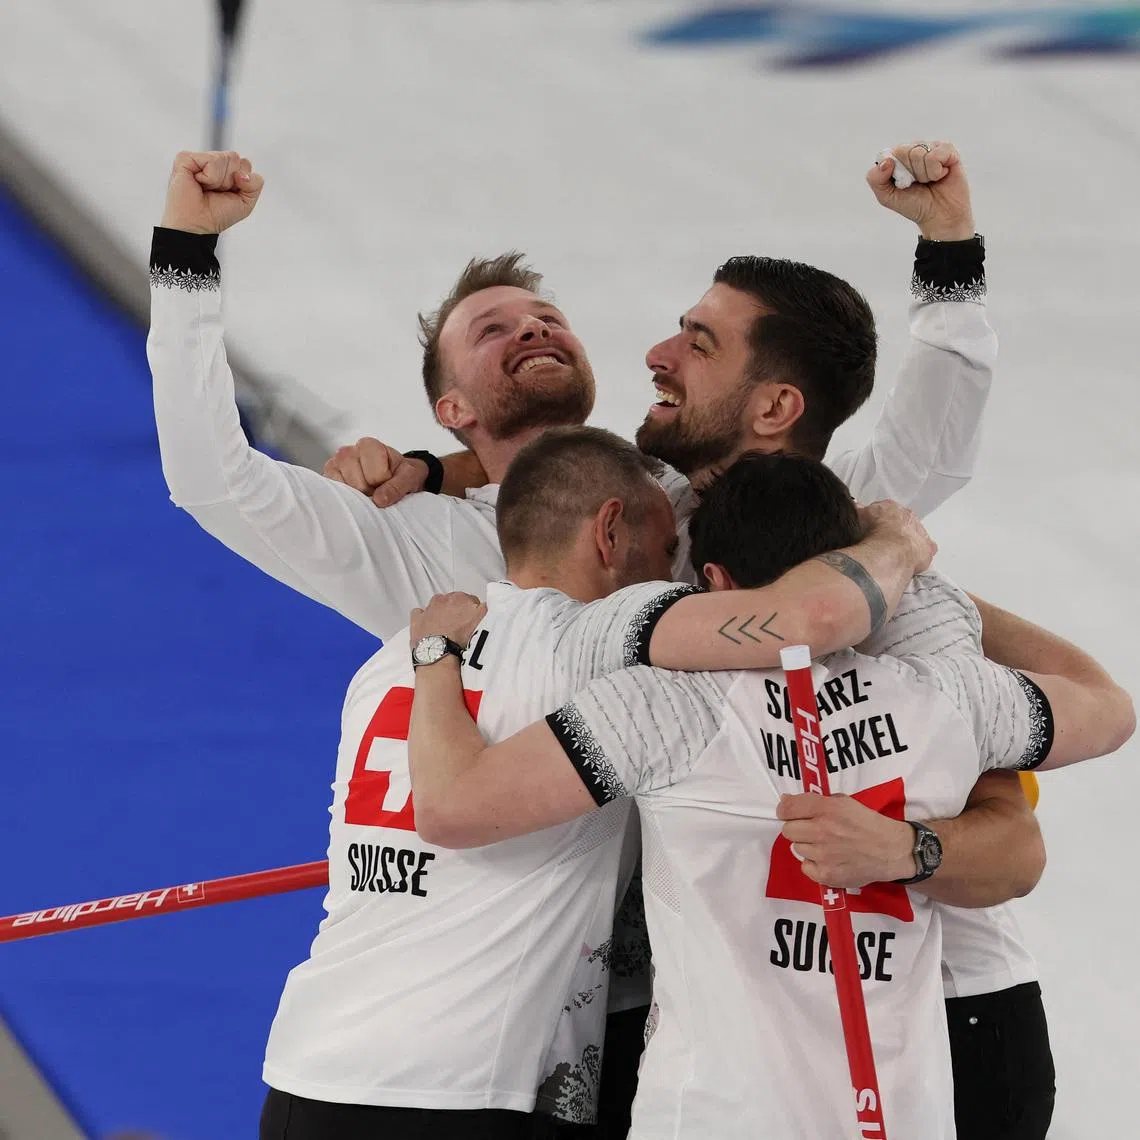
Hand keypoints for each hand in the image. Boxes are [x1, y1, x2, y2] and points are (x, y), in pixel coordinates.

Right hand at [161, 151, 263, 233]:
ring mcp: (199, 158)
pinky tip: (198, 183)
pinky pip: (212, 160)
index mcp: (227, 169)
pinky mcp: (186, 157)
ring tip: (206, 189)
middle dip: (230, 181)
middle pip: (236, 158)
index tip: (229, 194)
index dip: (242, 182)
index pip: (245, 164)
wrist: (197, 224)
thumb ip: (256, 183)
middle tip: (216, 192)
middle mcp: (213, 161)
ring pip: (225, 158)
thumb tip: (242, 173)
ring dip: (219, 181)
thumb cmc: (217, 215)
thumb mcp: (246, 202)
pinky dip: (209, 177)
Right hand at [323, 438, 428, 506]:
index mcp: (369, 446)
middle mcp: (349, 452)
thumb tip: (379, 500)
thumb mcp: (409, 477)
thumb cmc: (400, 473)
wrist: (393, 476)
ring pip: (343, 487)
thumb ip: (398, 486)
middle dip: (369, 490)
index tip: (387, 480)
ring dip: (358, 495)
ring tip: (367, 491)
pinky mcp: (329, 478)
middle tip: (376, 488)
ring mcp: (336, 465)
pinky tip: (356, 493)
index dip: (383, 482)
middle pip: (356, 481)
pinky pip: (333, 492)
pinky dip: (346, 498)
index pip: (374, 473)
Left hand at [411, 593, 486, 646]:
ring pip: (436, 605)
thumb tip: (486, 603)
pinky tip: (428, 625)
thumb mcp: (483, 621)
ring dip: (441, 613)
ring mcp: (428, 609)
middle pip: (452, 601)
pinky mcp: (417, 619)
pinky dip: (423, 617)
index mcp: (460, 598)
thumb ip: (486, 608)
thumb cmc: (461, 638)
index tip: (472, 621)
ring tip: (446, 628)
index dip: (472, 611)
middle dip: (456, 611)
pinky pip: (419, 613)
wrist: (441, 653)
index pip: (470, 600)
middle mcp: (443, 600)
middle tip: (460, 626)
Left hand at [778, 794, 915, 886]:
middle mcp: (822, 831)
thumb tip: (785, 801)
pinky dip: (814, 864)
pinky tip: (829, 859)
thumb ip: (815, 800)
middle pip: (788, 830)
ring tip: (827, 845)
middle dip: (797, 828)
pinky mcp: (827, 875)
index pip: (787, 808)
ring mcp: (823, 855)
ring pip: (797, 849)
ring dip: (808, 846)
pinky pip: (805, 868)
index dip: (785, 810)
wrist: (891, 850)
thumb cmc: (866, 823)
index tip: (790, 812)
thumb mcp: (843, 801)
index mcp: (826, 809)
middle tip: (812, 830)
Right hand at [858, 500, 935, 573]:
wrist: (889, 551)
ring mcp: (920, 532)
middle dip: (893, 530)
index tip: (872, 529)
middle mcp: (908, 516)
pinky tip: (910, 560)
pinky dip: (920, 554)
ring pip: (914, 535)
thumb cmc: (873, 534)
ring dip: (906, 541)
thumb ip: (858, 510)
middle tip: (882, 542)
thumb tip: (857, 507)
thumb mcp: (858, 517)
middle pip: (901, 522)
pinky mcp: (927, 549)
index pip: (885, 510)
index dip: (878, 521)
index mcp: (891, 507)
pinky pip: (927, 549)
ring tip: (893, 554)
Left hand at [866, 140, 974, 241]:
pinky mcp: (948, 150)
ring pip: (919, 153)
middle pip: (904, 151)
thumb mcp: (887, 196)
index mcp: (897, 157)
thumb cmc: (914, 205)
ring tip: (930, 181)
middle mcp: (914, 149)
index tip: (902, 184)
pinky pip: (936, 155)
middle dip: (909, 174)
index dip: (895, 171)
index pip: (889, 154)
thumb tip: (886, 162)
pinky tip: (941, 176)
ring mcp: (931, 147)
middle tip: (918, 184)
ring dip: (924, 175)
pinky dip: (936, 172)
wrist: (939, 216)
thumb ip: (875, 179)